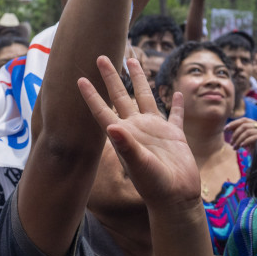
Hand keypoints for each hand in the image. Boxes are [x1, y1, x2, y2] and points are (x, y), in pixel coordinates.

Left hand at [78, 56, 200, 211]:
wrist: (176, 198)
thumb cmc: (155, 185)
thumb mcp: (139, 165)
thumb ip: (127, 146)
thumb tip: (113, 127)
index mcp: (124, 134)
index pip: (102, 110)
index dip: (91, 95)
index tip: (79, 78)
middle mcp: (137, 128)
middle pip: (121, 96)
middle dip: (110, 77)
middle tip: (101, 56)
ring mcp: (155, 130)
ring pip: (146, 97)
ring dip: (139, 79)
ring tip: (132, 60)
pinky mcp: (174, 135)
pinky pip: (174, 115)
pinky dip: (176, 103)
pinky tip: (177, 92)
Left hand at [227, 117, 256, 150]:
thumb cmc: (256, 148)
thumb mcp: (246, 139)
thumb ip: (240, 132)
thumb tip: (228, 128)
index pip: (244, 120)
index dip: (234, 123)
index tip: (225, 129)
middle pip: (244, 125)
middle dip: (235, 134)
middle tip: (231, 143)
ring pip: (247, 131)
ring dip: (238, 140)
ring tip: (234, 148)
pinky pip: (252, 137)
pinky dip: (245, 141)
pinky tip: (241, 147)